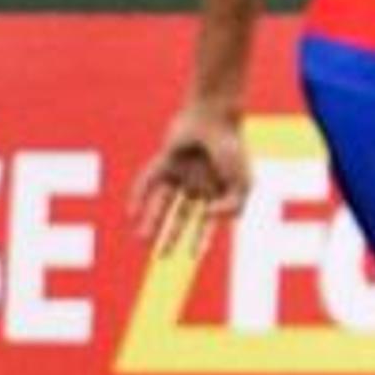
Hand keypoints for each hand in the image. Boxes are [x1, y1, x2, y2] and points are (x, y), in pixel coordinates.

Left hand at [128, 104, 250, 254]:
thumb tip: (211, 220)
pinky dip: (139, 196)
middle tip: (160, 257)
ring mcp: (180, 172)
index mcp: (218, 191)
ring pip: (162, 202)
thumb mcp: (243, 184)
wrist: (215, 117)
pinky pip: (148, 180)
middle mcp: (197, 184)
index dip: (201, 239)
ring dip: (152, 222)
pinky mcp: (164, 161)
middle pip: (181, 217)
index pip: (207, 222)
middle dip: (171, 237)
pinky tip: (132, 213)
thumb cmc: (233, 149)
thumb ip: (232, 208)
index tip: (192, 257)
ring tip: (141, 240)